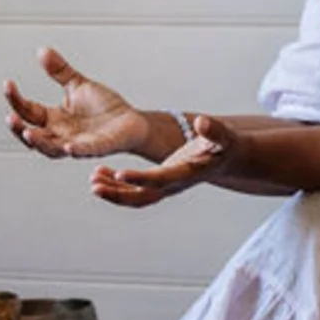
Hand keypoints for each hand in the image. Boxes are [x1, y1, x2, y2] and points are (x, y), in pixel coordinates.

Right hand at [4, 47, 154, 160]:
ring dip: (39, 142)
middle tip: (10, 117)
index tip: (8, 83)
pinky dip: (77, 150)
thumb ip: (60, 71)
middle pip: (33, 135)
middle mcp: (61, 135)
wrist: (132, 121)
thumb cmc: (104, 108)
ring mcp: (78, 144)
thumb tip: (42, 51)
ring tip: (27, 132)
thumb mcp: (78, 85)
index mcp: (54, 119)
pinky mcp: (98, 147)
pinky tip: (69, 146)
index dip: (16, 99)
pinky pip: (85, 152)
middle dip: (18, 128)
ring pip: (52, 149)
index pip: (28, 111)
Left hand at [88, 114, 236, 208]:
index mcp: (187, 174)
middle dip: (118, 194)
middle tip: (95, 186)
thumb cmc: (224, 145)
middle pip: (143, 197)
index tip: (118, 175)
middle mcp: (174, 185)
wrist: (227, 159)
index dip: (140, 178)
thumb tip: (202, 122)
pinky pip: (135, 190)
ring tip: (93, 180)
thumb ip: (213, 130)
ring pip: (136, 197)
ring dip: (113, 192)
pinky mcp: (160, 184)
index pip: (160, 179)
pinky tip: (101, 174)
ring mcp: (166, 187)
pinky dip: (117, 186)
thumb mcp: (223, 136)